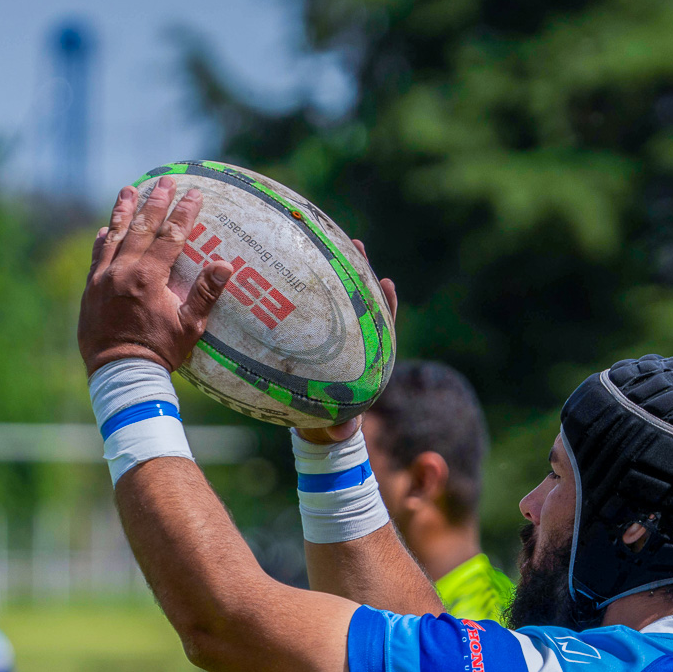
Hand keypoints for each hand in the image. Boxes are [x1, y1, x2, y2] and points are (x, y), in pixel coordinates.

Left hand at [78, 179, 234, 375]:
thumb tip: (225, 265)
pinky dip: (104, 239)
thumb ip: (205, 294)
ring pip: (115, 235)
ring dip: (124, 211)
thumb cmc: (160, 351)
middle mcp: (123, 271)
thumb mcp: (190, 327)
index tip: (194, 193)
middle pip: (142, 228)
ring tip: (129, 189)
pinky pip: (97, 256)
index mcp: (149, 278)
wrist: (120, 372)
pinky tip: (107, 228)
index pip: (171, 236)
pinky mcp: (90, 289)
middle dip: (156, 202)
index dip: (184, 213)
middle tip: (165, 180)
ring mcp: (103, 278)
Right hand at [296, 238, 399, 445]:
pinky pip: (307, 311)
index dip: (386, 305)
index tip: (386, 283)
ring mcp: (334, 338)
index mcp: (366, 359)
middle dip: (360, 273)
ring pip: (336, 299)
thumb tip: (344, 432)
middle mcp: (354, 342)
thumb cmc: (330, 427)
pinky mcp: (312, 338)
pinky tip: (286, 265)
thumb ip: (342, 430)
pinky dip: (302, 290)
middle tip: (356, 243)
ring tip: (325, 239)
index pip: (382, 326)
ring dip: (333, 269)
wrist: (316, 429)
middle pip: (361, 301)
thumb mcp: (335, 429)